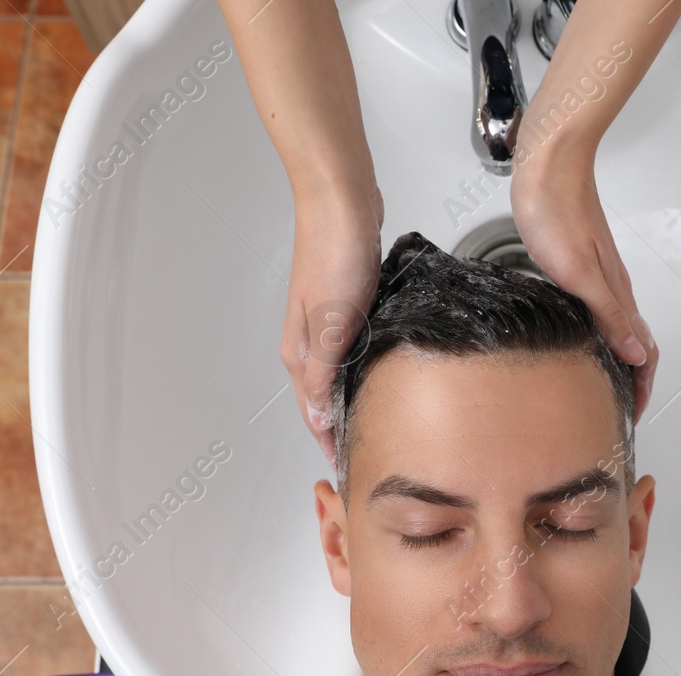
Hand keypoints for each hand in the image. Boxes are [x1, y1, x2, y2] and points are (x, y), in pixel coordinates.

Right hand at [280, 182, 384, 468]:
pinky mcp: (346, 306)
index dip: (329, 444)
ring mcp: (326, 323)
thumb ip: (325, 374)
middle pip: (322, 400)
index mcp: (300, 352)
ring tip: (376, 425)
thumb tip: (319, 419)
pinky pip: (352, 351)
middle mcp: (307, 342)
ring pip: (336, 376)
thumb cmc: (335, 253)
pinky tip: (381, 375)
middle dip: (338, 430)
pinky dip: (362, 370)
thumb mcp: (332, 323)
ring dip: (350, 401)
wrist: (341, 200)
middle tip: (366, 456)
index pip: (313, 414)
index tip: (349, 470)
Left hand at [510, 144, 658, 423]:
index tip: (632, 414)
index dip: (642, 387)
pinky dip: (603, 337)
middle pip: (637, 344)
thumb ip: (608, 315)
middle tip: (622, 408)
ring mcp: (600, 277)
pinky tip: (584, 340)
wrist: (548, 166)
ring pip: (621, 329)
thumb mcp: (579, 273)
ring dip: (621, 360)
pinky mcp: (583, 266)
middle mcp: (615, 288)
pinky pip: (603, 312)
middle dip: (635, 380)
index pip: (644, 352)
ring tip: (607, 385)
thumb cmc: (557, 212)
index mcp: (618, 294)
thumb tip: (635, 355)